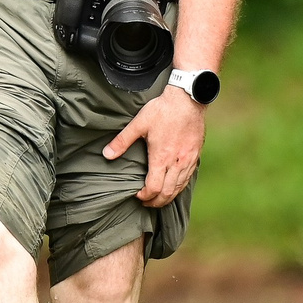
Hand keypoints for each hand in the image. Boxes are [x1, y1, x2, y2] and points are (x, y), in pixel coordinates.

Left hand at [104, 88, 204, 205]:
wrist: (188, 99)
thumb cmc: (163, 110)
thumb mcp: (139, 123)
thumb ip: (122, 141)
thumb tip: (106, 154)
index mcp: (161, 157)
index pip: (154, 188)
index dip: (145, 196)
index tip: (138, 195)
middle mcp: (177, 162)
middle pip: (168, 193)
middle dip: (156, 202)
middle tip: (146, 203)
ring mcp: (188, 160)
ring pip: (179, 187)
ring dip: (168, 197)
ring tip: (158, 198)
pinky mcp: (196, 155)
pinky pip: (188, 178)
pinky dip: (179, 186)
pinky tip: (173, 185)